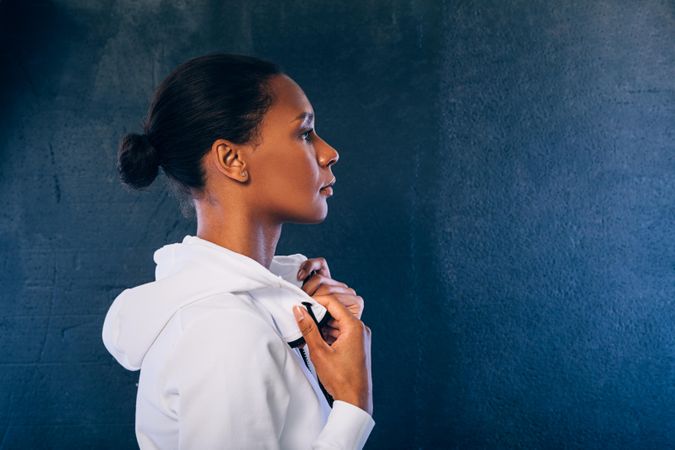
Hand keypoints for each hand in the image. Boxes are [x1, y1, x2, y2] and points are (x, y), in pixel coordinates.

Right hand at [292, 296, 372, 414]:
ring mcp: (360, 337)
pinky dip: (330, 334)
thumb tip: (299, 311)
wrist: (355, 400)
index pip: (333, 303)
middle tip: (302, 320)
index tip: (302, 304)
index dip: (316, 301)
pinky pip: (342, 332)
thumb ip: (308, 328)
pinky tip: (318, 342)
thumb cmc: (340, 379)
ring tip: (308, 334)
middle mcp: (360, 329)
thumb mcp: (319, 351)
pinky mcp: (358, 345)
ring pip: (338, 323)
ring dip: (323, 326)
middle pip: (336, 312)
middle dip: (318, 315)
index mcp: (354, 326)